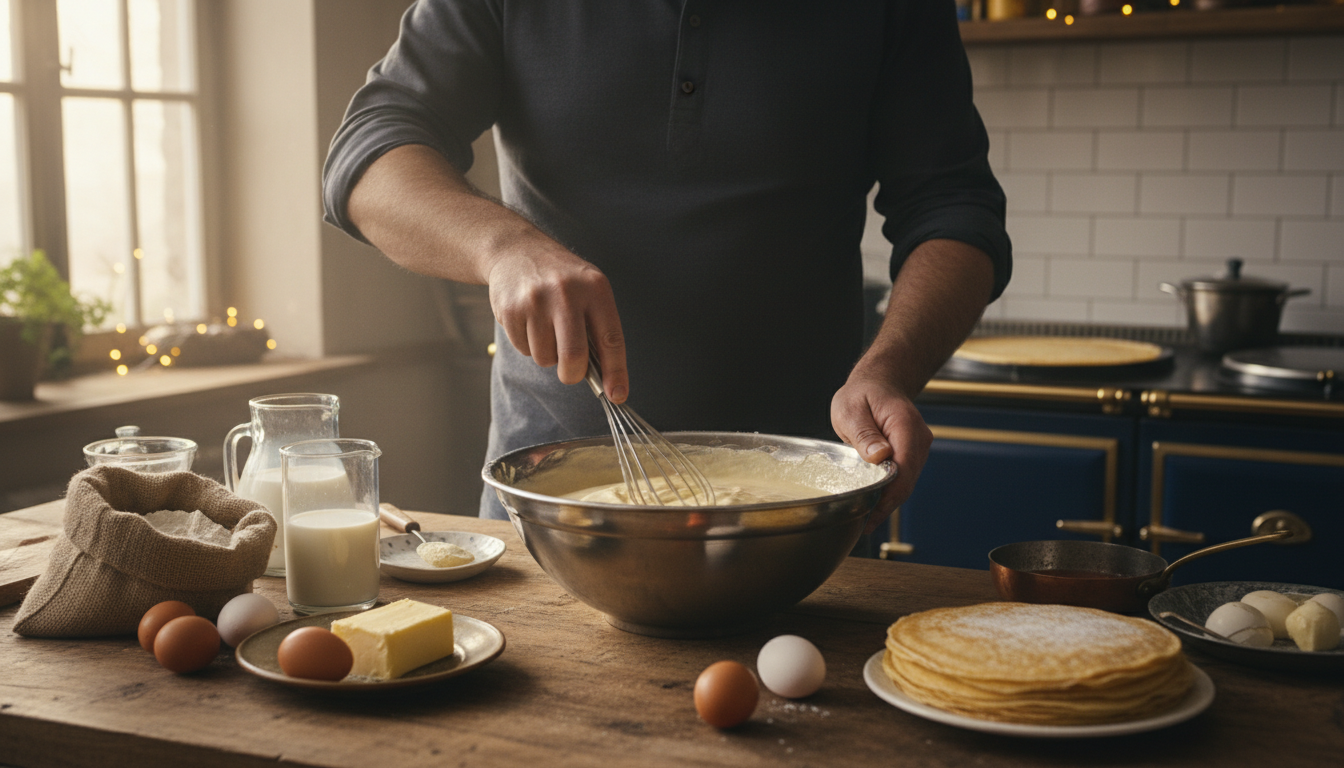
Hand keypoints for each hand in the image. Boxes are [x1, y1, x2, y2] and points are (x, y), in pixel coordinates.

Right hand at [486, 245, 628, 401]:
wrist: (516, 250)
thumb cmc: (561, 278)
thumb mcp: (589, 289)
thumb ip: (598, 328)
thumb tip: (606, 377)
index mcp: (595, 288)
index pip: (610, 339)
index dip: (616, 372)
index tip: (617, 395)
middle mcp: (566, 293)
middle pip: (573, 357)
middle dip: (572, 374)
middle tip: (570, 372)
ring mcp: (536, 301)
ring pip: (545, 358)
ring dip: (547, 354)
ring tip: (546, 327)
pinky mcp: (511, 309)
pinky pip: (524, 349)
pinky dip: (528, 345)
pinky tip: (529, 321)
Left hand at [830, 373, 931, 535]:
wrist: (878, 383)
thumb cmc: (863, 394)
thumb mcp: (852, 409)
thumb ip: (865, 433)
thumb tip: (880, 457)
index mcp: (904, 425)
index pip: (904, 468)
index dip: (888, 495)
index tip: (870, 513)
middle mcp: (918, 438)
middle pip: (907, 481)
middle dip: (887, 504)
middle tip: (863, 524)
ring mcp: (919, 447)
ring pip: (907, 483)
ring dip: (888, 501)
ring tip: (865, 518)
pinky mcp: (913, 454)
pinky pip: (904, 478)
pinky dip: (890, 492)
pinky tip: (874, 503)